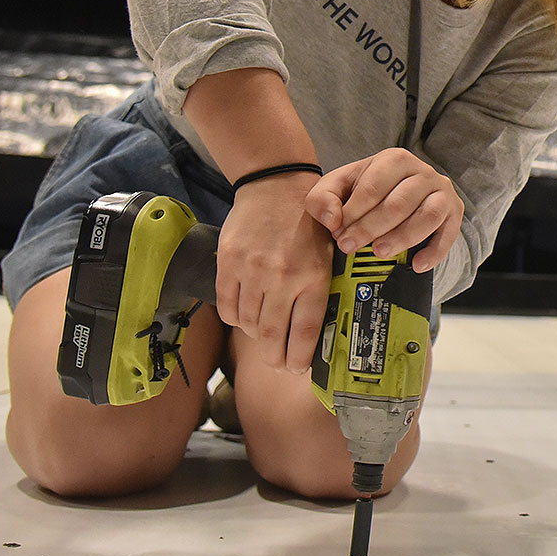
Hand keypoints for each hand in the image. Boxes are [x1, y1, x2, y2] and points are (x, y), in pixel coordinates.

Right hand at [213, 171, 331, 372]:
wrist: (275, 187)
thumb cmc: (307, 224)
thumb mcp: (329, 254)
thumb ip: (322, 290)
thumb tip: (320, 334)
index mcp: (312, 277)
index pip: (304, 333)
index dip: (299, 358)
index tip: (297, 368)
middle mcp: (281, 279)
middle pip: (272, 337)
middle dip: (275, 358)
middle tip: (278, 363)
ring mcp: (252, 273)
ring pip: (249, 325)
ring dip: (256, 335)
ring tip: (264, 334)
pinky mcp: (228, 265)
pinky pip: (227, 307)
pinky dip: (236, 318)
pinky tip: (245, 315)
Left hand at [304, 149, 462, 273]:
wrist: (400, 193)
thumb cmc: (366, 191)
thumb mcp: (338, 188)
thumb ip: (322, 199)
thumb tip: (333, 220)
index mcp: (394, 159)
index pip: (373, 186)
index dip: (354, 213)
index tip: (338, 233)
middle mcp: (422, 172)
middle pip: (399, 203)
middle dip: (371, 228)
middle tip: (351, 247)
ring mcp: (441, 192)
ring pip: (426, 217)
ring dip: (402, 238)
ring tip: (380, 252)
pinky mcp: (454, 213)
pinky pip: (448, 234)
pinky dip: (434, 251)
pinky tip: (417, 265)